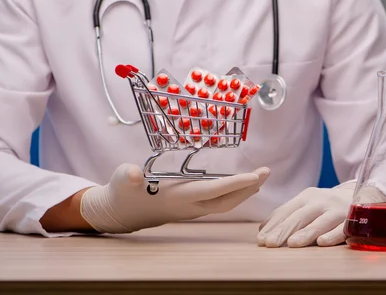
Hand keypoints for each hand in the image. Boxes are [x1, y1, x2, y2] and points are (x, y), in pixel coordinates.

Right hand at [80, 163, 269, 233]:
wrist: (118, 212)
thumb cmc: (121, 192)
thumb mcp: (121, 179)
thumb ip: (127, 175)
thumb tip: (133, 174)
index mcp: (177, 198)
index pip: (212, 192)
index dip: (234, 184)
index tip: (255, 176)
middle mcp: (189, 207)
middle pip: (226, 202)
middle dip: (248, 189)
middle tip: (267, 172)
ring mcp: (191, 210)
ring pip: (224, 204)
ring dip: (244, 191)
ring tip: (261, 177)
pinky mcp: (190, 207)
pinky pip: (219, 202)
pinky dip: (234, 193)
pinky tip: (242, 184)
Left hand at [257, 181, 354, 247]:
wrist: (362, 195)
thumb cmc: (327, 205)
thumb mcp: (307, 204)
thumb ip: (288, 215)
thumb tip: (262, 229)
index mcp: (307, 197)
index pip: (286, 211)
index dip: (273, 225)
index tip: (261, 239)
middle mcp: (321, 201)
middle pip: (300, 216)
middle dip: (284, 230)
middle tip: (270, 244)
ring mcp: (337, 210)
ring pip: (320, 222)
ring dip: (306, 233)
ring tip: (292, 244)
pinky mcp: (353, 220)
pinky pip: (342, 228)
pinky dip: (332, 235)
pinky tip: (322, 242)